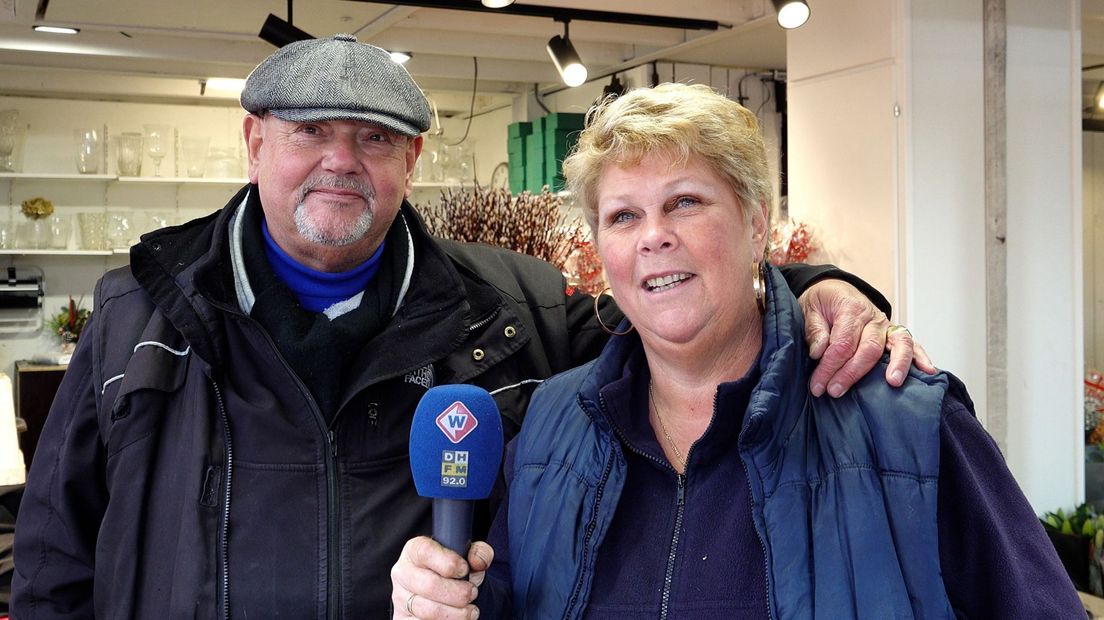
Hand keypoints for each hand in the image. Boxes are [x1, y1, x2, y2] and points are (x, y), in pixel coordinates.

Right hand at [391, 536, 493, 618]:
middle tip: (472, 593)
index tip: (464, 570)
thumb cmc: (454, 572)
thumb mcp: (468, 557)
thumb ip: (479, 552)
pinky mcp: (403, 619)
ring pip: (428, 611)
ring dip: (457, 613)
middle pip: (430, 585)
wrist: (445, 594)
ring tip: (470, 610)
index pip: (426, 552)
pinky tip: (457, 619)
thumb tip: (478, 561)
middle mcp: (402, 573)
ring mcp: (400, 598)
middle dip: (459, 592)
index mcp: (414, 550)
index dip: (450, 562)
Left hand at [799, 279, 935, 397]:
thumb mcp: (809, 309)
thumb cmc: (822, 302)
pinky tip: (928, 371)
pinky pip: (911, 344)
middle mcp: (872, 317)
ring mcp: (886, 325)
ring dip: (897, 364)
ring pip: (898, 344)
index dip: (830, 366)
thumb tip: (820, 352)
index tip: (818, 384)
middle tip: (834, 391)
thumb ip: (815, 330)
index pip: (843, 343)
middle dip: (851, 373)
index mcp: (850, 308)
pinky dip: (921, 356)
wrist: (834, 289)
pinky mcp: (893, 333)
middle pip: (868, 348)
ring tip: (893, 382)